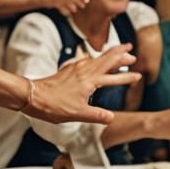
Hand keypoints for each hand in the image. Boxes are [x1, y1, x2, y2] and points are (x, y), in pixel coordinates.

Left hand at [24, 44, 139, 124]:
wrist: (31, 96)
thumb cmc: (53, 105)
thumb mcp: (77, 114)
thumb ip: (96, 116)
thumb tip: (112, 118)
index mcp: (89, 81)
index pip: (112, 77)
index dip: (126, 76)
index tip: (138, 75)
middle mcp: (83, 72)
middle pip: (105, 60)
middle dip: (119, 55)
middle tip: (131, 51)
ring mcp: (74, 69)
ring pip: (95, 59)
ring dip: (107, 55)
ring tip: (117, 53)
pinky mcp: (65, 70)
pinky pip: (84, 60)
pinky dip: (93, 58)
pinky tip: (91, 60)